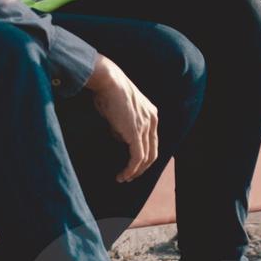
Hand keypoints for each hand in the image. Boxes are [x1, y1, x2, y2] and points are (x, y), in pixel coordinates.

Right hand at [85, 55, 159, 181]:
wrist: (108, 81)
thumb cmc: (108, 91)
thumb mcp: (119, 110)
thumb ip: (122, 124)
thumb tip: (119, 138)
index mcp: (151, 113)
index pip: (152, 140)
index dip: (144, 155)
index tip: (133, 165)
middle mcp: (152, 120)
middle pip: (152, 151)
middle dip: (142, 167)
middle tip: (130, 176)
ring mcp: (145, 127)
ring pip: (146, 157)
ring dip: (135, 172)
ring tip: (123, 178)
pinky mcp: (136, 133)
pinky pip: (137, 158)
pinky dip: (131, 169)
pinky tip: (123, 175)